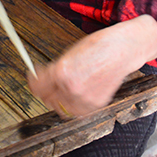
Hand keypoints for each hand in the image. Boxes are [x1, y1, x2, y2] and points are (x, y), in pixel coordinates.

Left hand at [27, 15, 156, 117]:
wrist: (123, 50)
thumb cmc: (99, 46)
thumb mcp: (70, 53)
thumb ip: (55, 69)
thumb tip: (43, 78)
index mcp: (62, 71)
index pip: (37, 86)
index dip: (33, 80)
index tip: (33, 77)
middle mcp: (71, 88)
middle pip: (47, 99)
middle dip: (46, 91)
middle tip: (48, 84)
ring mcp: (84, 98)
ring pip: (61, 108)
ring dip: (59, 99)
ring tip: (63, 89)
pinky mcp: (96, 104)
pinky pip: (77, 110)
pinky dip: (73, 104)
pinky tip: (76, 93)